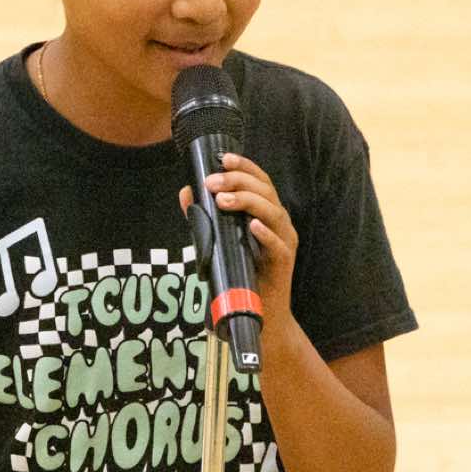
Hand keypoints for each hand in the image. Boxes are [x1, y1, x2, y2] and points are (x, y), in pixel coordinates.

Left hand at [179, 151, 298, 313]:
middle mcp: (279, 222)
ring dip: (247, 202)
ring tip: (222, 201)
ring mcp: (284, 241)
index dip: (244, 167)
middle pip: (265, 192)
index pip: (260, 181)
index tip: (223, 159)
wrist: (258, 312)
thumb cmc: (239, 271)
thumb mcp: (218, 240)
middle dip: (237, 182)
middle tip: (211, 183)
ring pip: (273, 212)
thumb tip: (186, 193)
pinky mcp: (285, 262)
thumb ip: (204, 217)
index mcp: (266, 212)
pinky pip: (278, 244)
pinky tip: (251, 226)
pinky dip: (266, 234)